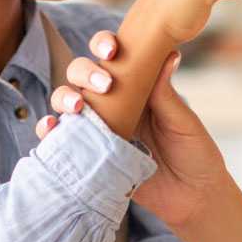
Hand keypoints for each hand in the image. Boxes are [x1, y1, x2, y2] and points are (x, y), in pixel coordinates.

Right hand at [40, 30, 230, 228]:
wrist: (192, 197)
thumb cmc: (193, 152)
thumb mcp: (181, 121)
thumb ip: (166, 93)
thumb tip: (169, 54)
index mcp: (136, 86)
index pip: (112, 56)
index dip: (104, 44)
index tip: (111, 50)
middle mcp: (112, 102)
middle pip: (82, 75)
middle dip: (84, 73)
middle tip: (104, 85)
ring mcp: (98, 127)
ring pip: (67, 102)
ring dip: (64, 98)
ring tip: (76, 108)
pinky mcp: (89, 154)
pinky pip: (61, 139)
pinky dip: (48, 131)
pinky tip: (50, 128)